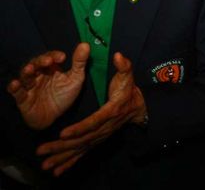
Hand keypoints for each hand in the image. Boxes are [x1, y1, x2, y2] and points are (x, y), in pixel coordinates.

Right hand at [7, 43, 89, 129]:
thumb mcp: (75, 79)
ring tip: (30, 69)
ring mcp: (30, 86)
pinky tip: (16, 84)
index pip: (50, 57)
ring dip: (27, 72)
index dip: (54, 55)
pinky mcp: (22, 99)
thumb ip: (79, 63)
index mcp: (51, 69)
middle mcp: (39, 75)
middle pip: (36, 64)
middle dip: (41, 61)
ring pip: (25, 76)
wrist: (54, 118)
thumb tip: (85, 44)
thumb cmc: (64, 96)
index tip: (62, 57)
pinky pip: (16, 92)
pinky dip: (14, 87)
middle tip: (47, 61)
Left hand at [36, 52, 146, 175]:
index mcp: (111, 111)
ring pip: (80, 149)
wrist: (139, 108)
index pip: (94, 121)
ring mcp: (101, 136)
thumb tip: (118, 56)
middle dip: (61, 146)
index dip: (79, 128)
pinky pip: (83, 153)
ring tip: (45, 165)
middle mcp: (105, 127)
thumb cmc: (129, 90)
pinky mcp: (97, 140)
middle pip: (82, 139)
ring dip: (62, 157)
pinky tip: (56, 171)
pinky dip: (69, 163)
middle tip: (43, 150)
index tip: (64, 133)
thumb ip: (123, 66)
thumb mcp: (128, 76)